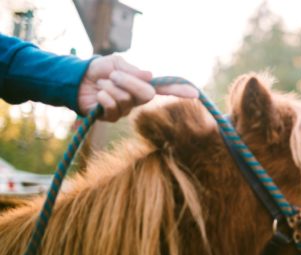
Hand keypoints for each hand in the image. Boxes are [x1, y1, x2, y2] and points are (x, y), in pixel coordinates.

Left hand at [77, 54, 197, 121]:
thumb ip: (133, 70)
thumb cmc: (99, 70)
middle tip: (113, 75)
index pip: (165, 88)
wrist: (76, 81)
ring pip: (126, 99)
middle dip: (129, 82)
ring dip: (110, 87)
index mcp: (142, 84)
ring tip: (102, 84)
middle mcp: (138, 99)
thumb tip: (150, 76)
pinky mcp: (113, 117)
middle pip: (146, 94)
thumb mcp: (116, 63)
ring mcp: (126, 109)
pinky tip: (99, 94)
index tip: (195, 93)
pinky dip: (103, 96)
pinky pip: (113, 106)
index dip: (179, 90)